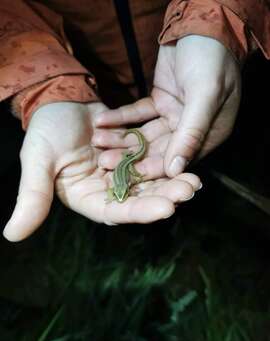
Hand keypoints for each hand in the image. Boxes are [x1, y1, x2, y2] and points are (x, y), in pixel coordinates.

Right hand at [3, 102, 200, 241]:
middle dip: (165, 196)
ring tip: (195, 180)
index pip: (115, 212)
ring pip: (150, 182)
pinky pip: (152, 160)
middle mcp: (107, 190)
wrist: (59, 101)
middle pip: (139, 199)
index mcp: (87, 198)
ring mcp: (122, 173)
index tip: (167, 209)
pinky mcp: (132, 155)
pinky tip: (186, 158)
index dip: (140, 212)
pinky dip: (167, 160)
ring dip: (172, 181)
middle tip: (190, 190)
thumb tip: (12, 235)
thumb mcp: (37, 162)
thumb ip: (32, 197)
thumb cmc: (45, 131)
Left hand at [94, 35, 240, 176]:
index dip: (154, 168)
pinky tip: (102, 121)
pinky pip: (137, 114)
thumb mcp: (205, 94)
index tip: (129, 175)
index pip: (179, 158)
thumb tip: (175, 171)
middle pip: (158, 150)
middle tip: (104, 161)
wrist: (200, 26)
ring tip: (97, 141)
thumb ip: (191, 132)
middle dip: (131, 155)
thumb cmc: (211, 59)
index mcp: (209, 135)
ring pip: (145, 134)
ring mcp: (173, 116)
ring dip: (121, 138)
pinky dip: (120, 118)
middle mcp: (190, 130)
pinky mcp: (158, 103)